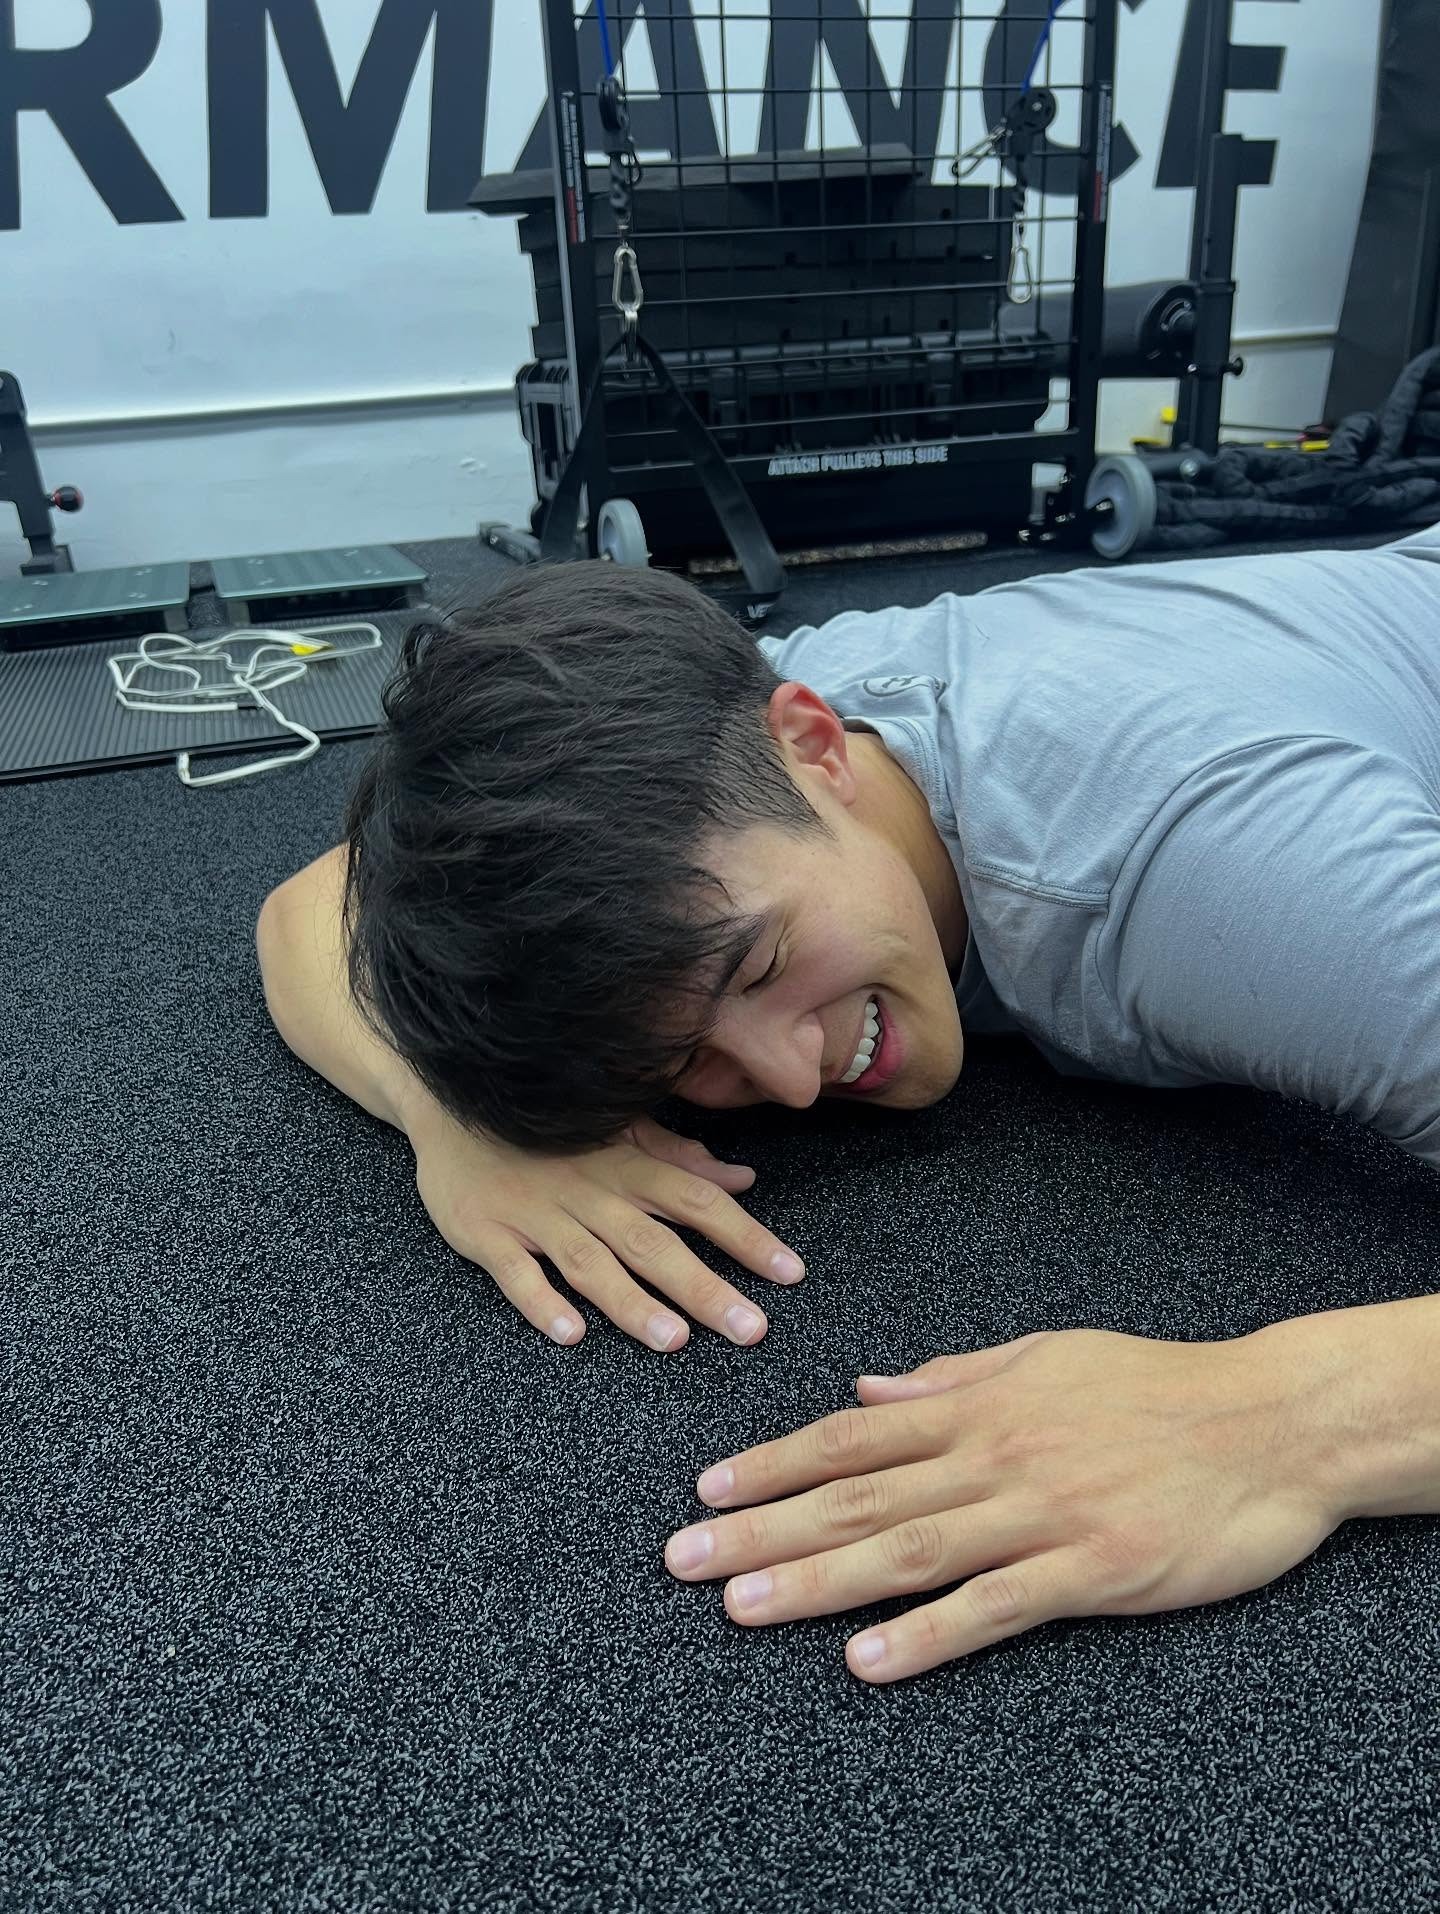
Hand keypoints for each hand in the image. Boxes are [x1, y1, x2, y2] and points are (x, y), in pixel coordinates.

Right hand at [408, 1106, 804, 1350]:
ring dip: (632, 1303)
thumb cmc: (546, 1129)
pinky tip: (571, 1333)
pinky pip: (516, 1274)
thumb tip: (742, 1179)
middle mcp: (588, 1192)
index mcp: (625, 1166)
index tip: (789, 1273)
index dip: (746, 1236)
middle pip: (653, 1243)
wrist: (451, 1105)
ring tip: (673, 1339)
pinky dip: (542, 1302)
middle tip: (751, 1328)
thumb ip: (679, 1160)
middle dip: (704, 1288)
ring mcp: (536, 1216)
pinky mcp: (488, 1235)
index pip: (697, 1202)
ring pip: (591, 1264)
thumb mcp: (617, 1133)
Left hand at [664, 1326, 1340, 1681]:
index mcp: (979, 1403)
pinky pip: (994, 1606)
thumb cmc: (1154, 1385)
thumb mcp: (1045, 1356)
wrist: (1267, 1421)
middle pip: (858, 1494)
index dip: (775, 1461)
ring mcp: (1039, 1512)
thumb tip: (869, 1382)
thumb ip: (953, 1376)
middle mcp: (993, 1453)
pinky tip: (868, 1661)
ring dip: (818, 1581)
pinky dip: (928, 1633)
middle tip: (684, 1558)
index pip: (853, 1433)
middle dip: (763, 1527)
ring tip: (742, 1607)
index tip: (708, 1486)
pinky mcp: (1090, 1569)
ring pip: (908, 1548)